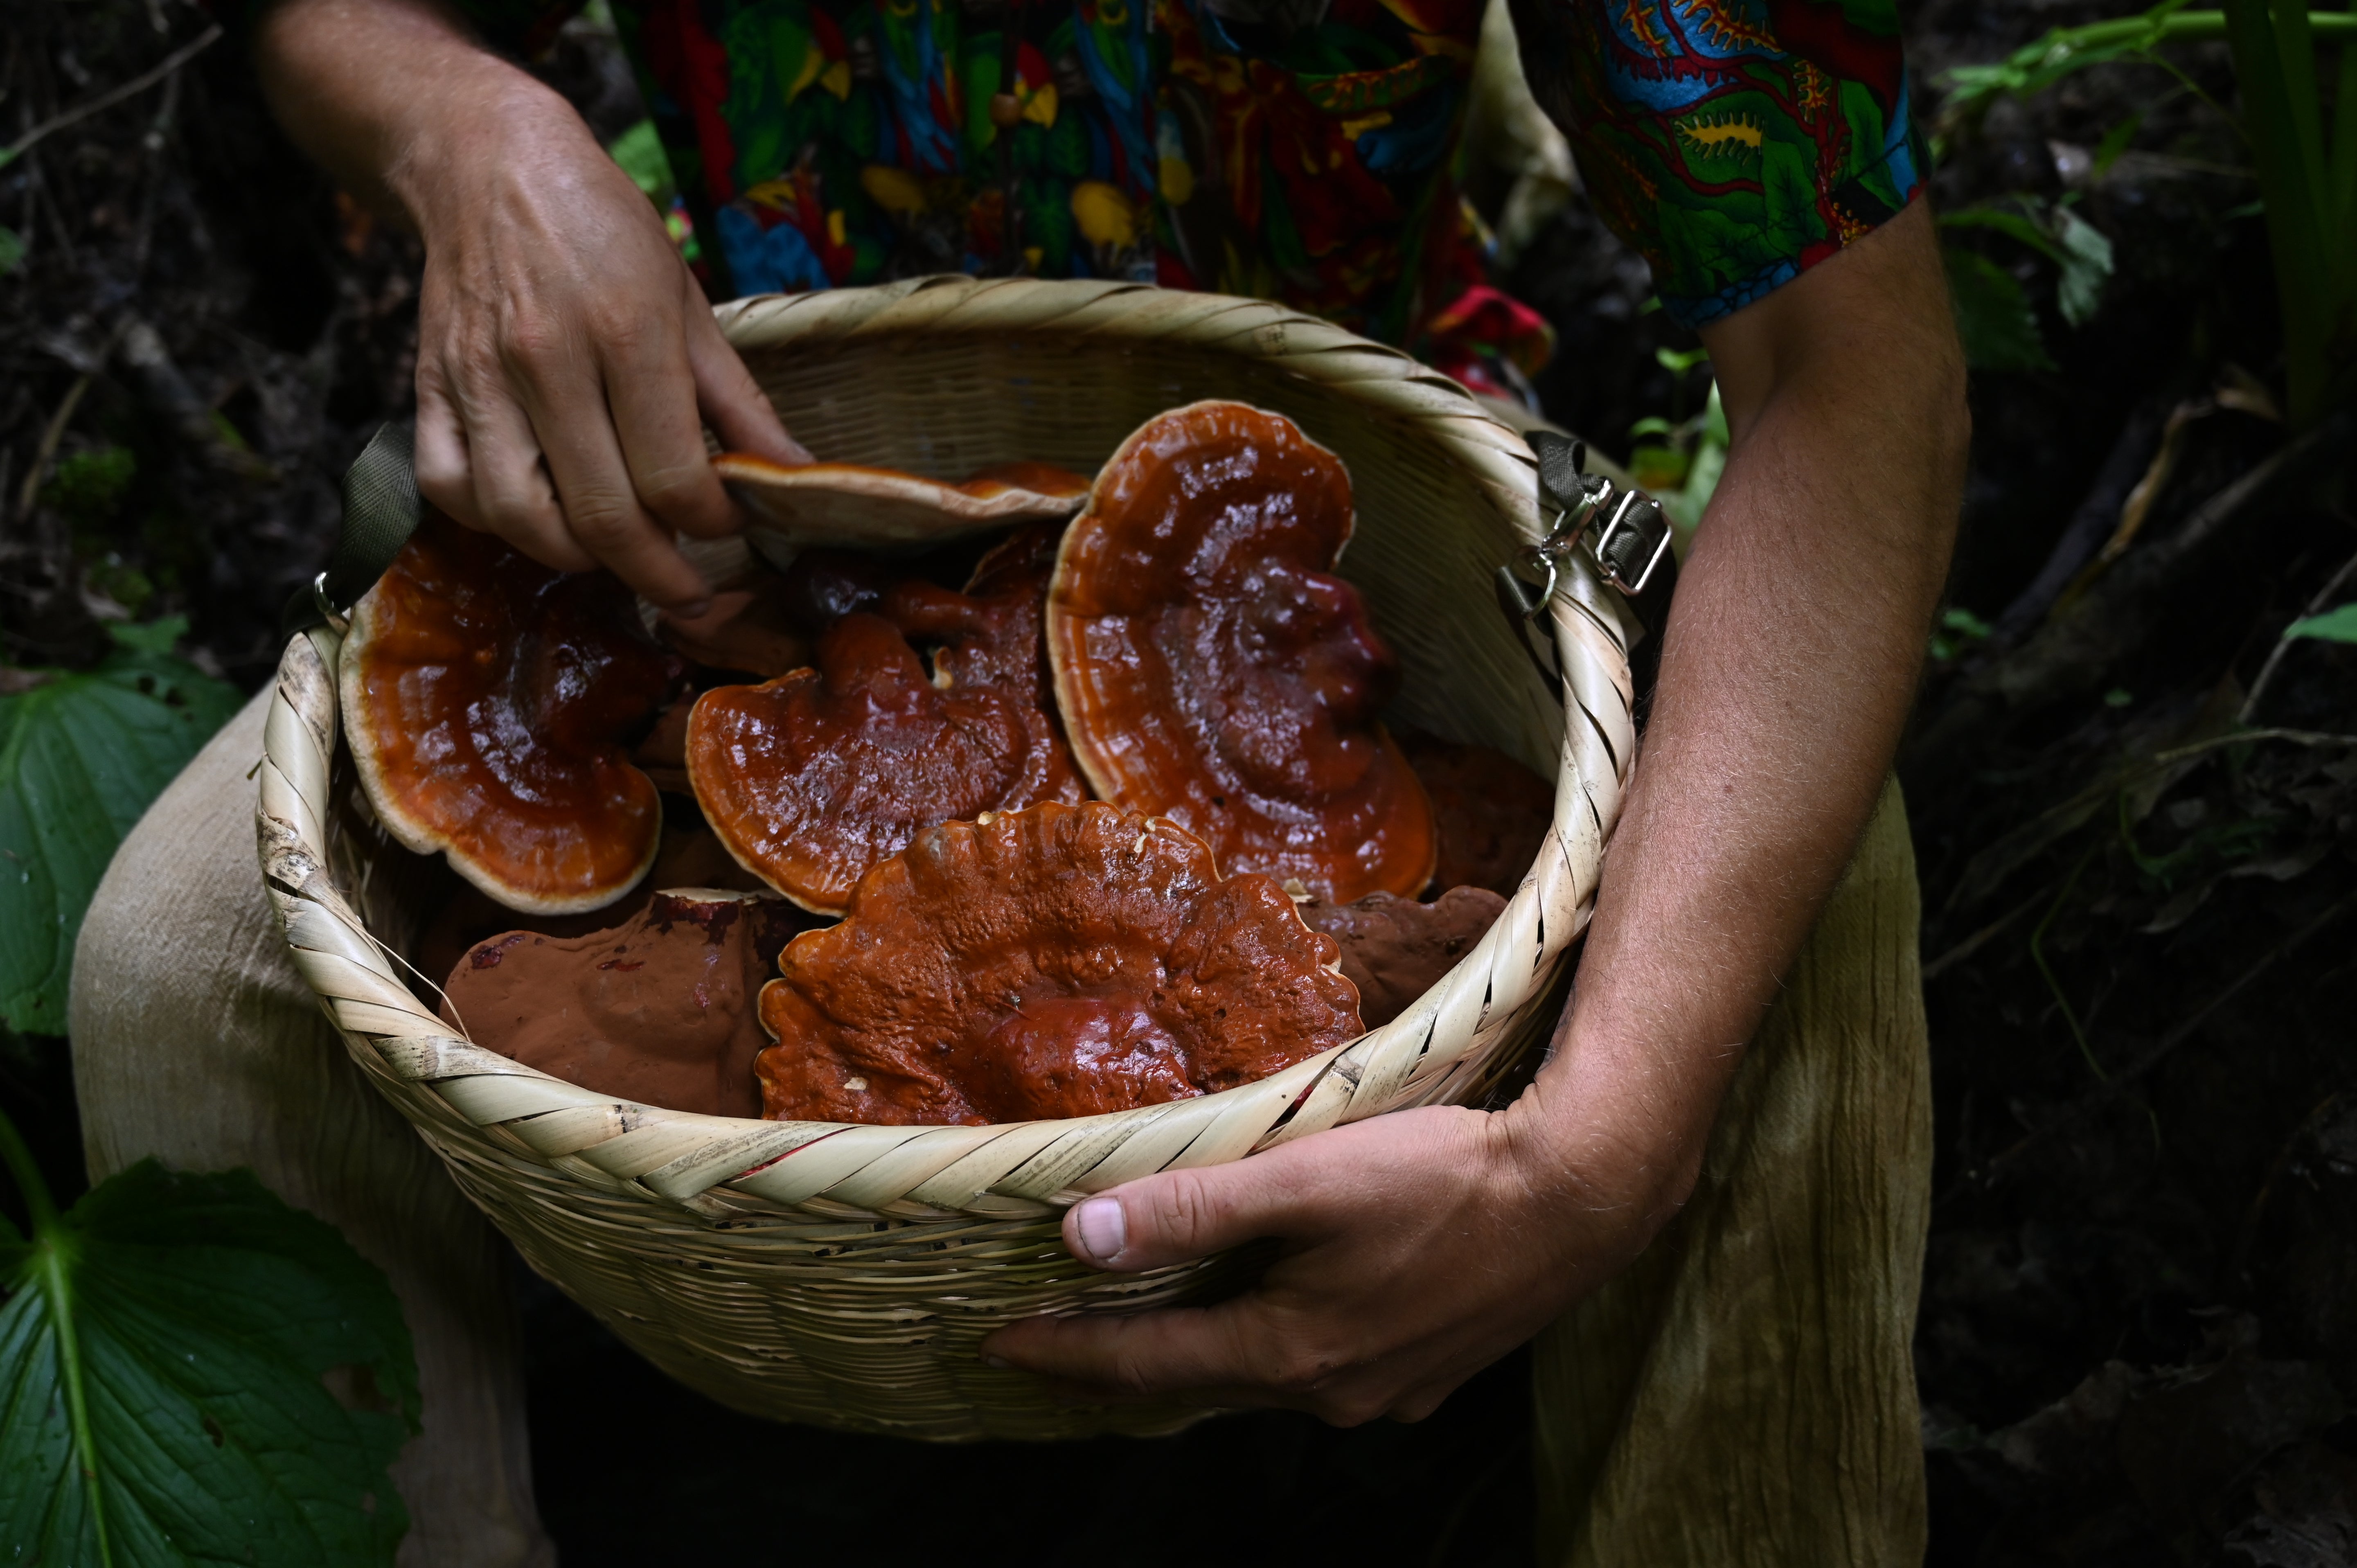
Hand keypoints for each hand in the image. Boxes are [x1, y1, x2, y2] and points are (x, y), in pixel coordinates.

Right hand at [392, 88, 807, 612]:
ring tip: (619, 552)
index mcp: (625, 333)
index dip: (714, 524)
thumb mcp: (689, 301)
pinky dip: (496, 524)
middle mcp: (545, 361)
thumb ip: (740, 400)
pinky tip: (539, 513)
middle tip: (691, 591)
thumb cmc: (602, 230)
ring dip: (578, 559)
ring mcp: (478, 378)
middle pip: (602, 518)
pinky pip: (451, 491)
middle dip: (658, 575)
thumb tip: (797, 476)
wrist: (489, 165)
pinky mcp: (427, 387)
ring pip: (521, 521)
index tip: (733, 527)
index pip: (674, 478)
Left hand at [980, 1089, 1679, 1424]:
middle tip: (1056, 1340)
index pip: (1145, 1363)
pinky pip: (1322, 1367)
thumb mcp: (1306, 1178)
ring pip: (1264, 1375)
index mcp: (1290, 1353)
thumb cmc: (1445, 1177)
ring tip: (1151, 1323)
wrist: (1582, 1195)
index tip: (998, 1345)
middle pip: (1201, 1379)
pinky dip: (1273, 1343)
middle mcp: (1332, 1394)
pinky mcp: (1427, 1369)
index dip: (1066, 1353)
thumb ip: (1192, 1209)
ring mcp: (1386, 1391)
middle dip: (1123, 1361)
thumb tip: (1081, 1237)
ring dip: (1204, 1351)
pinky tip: (1273, 1312)